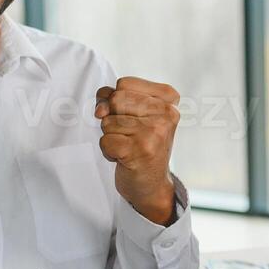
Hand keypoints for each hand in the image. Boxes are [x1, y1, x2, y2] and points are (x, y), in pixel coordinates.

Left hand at [95, 77, 179, 224]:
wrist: (152, 185)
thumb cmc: (141, 144)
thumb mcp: (133, 113)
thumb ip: (113, 98)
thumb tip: (100, 109)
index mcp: (168, 99)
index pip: (124, 84)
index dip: (117, 101)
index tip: (131, 117)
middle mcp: (166, 114)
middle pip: (116, 100)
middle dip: (114, 119)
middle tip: (130, 134)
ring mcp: (154, 132)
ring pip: (108, 121)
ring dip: (112, 137)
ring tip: (129, 147)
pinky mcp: (140, 150)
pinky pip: (105, 140)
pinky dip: (109, 151)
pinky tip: (125, 158)